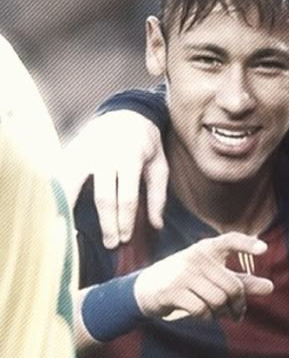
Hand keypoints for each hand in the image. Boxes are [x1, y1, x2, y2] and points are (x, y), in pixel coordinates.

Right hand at [62, 110, 167, 247]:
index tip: (125, 238)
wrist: (126, 113)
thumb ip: (158, 196)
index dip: (125, 220)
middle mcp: (105, 155)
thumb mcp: (159, 167)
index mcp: (130, 158)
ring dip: (75, 212)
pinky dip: (59, 195)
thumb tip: (157, 227)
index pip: (127, 197)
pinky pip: (62, 176)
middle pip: (104, 197)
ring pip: (75, 186)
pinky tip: (59, 212)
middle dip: (108, 224)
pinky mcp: (71, 151)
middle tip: (111, 244)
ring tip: (74, 234)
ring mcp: (85, 151)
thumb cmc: (147, 146)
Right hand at [134, 232, 273, 320]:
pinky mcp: (172, 292)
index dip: (247, 244)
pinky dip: (207, 318)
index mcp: (207, 249)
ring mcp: (183, 274)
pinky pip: (202, 310)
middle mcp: (196, 257)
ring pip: (219, 300)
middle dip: (239, 304)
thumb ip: (241, 280)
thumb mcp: (212, 275)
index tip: (264, 249)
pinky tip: (204, 315)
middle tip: (238, 314)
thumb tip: (270, 287)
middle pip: (232, 286)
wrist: (146, 288)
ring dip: (223, 313)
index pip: (229, 241)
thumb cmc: (187, 279)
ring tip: (221, 314)